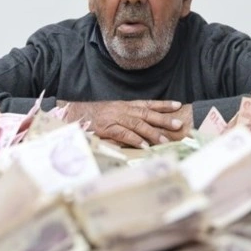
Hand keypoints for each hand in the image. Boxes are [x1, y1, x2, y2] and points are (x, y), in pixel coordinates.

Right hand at [61, 100, 188, 148]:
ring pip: (137, 124)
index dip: (162, 104)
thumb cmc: (93, 117)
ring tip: (164, 140)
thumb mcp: (112, 114)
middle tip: (178, 124)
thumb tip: (144, 131)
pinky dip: (135, 140)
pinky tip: (145, 146)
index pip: (147, 103)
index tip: (177, 105)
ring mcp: (114, 118)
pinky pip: (123, 134)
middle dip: (163, 119)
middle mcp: (122, 109)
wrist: (73, 115)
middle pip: (146, 114)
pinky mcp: (106, 128)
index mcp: (124, 105)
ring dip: (152, 132)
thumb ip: (127, 121)